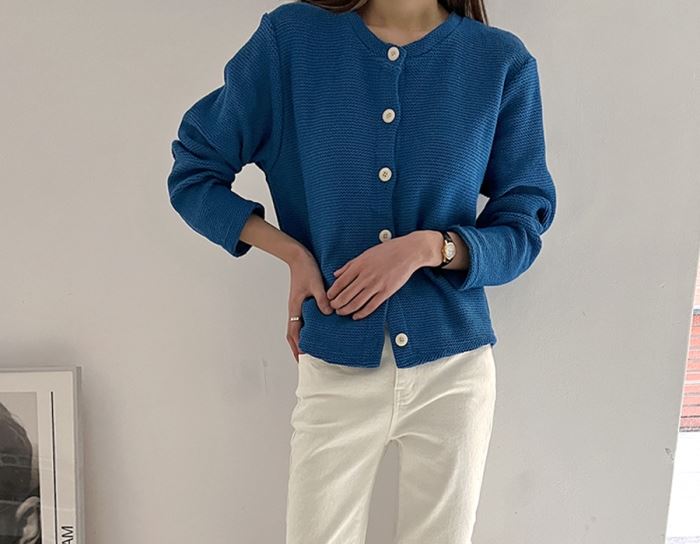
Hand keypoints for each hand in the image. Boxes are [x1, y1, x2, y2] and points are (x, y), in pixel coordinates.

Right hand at [287, 247, 333, 362]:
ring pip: (297, 327)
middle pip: (293, 333)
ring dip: (301, 338)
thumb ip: (321, 299)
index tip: (302, 357)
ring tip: (310, 348)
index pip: (294, 332)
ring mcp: (297, 306)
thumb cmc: (305, 269)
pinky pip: (303, 319)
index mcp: (295, 307)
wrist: (299, 257)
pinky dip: (306, 328)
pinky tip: (315, 330)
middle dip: (297, 347)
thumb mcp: (315, 284)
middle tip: (305, 360)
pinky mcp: (302, 301)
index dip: (297, 345)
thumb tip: (328, 313)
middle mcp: (294, 309)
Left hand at [327, 233, 425, 319]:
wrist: (408, 252)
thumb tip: (336, 274)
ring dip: (346, 310)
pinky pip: (371, 306)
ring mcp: (376, 285)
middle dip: (337, 303)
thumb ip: (349, 265)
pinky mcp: (386, 292)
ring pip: (357, 302)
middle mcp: (366, 276)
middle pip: (346, 294)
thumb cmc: (387, 251)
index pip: (341, 282)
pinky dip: (362, 313)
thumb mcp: (365, 254)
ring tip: (341, 312)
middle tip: (332, 308)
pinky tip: (356, 316)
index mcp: (359, 265)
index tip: (328, 297)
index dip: (333, 292)